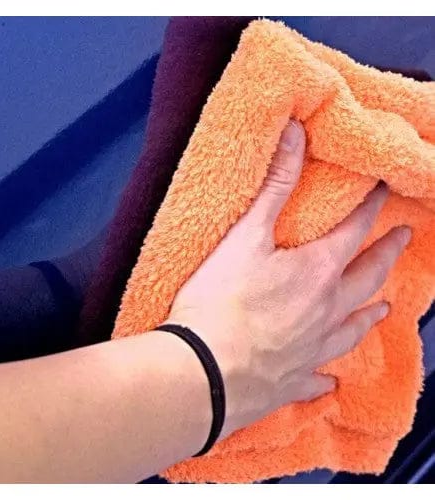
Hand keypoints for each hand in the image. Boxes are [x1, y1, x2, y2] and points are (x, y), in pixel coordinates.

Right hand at [167, 119, 411, 438]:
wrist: (204, 373)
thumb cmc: (220, 301)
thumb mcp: (245, 235)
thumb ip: (275, 185)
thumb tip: (297, 132)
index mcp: (316, 273)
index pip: (355, 231)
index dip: (371, 207)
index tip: (386, 192)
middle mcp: (325, 312)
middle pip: (367, 278)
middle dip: (386, 254)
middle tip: (404, 239)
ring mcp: (311, 352)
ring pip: (352, 329)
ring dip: (369, 315)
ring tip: (385, 308)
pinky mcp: (290, 383)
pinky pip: (317, 379)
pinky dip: (326, 378)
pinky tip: (330, 381)